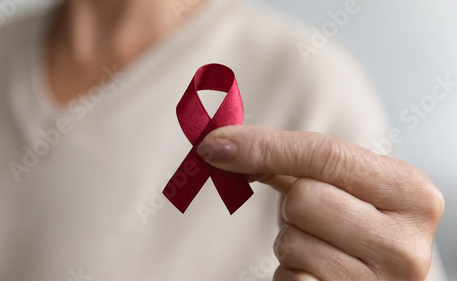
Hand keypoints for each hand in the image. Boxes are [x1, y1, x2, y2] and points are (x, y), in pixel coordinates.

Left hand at [197, 125, 443, 280]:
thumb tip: (222, 145)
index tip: (215, 145)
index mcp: (411, 194)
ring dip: (291, 243)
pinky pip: (290, 280)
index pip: (326, 154)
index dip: (264, 146)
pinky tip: (315, 274)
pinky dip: (290, 273)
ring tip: (319, 249)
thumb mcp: (336, 186)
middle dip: (292, 207)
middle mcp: (407, 243)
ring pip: (293, 241)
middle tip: (313, 218)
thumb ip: (288, 159)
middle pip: (304, 197)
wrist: (371, 277)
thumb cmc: (351, 226)